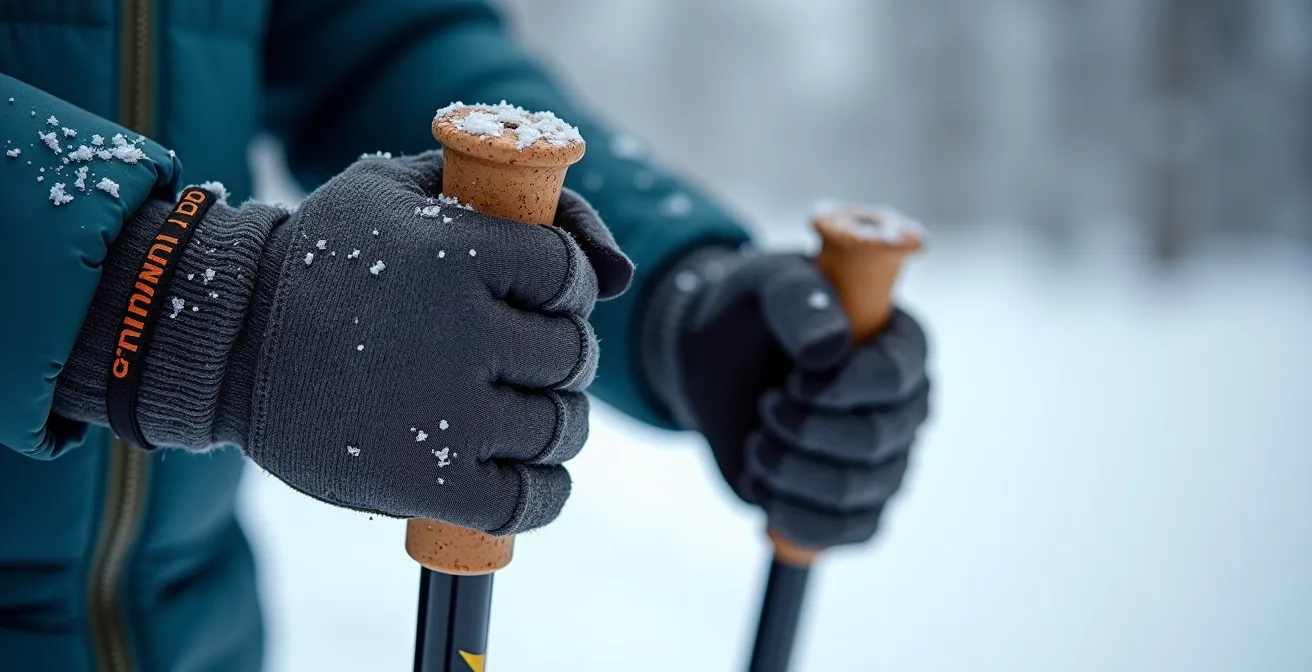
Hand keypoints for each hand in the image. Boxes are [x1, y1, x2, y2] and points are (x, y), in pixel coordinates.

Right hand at [56, 151, 632, 534]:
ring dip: (556, 420)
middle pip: (571, 353)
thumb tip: (618, 272)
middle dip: (558, 354)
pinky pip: (531, 500)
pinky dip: (545, 492)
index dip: (561, 287)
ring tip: (522, 410)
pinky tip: (524, 473)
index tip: (532, 299)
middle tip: (522, 357)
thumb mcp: (401, 188)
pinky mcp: (431, 487)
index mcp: (457, 253)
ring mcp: (449, 415)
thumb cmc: (324, 258)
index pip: (568, 276)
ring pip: (561, 427)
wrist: (224, 342)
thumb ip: (513, 193)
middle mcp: (461, 333)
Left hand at [642, 249, 927, 547]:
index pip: (893, 377)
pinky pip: (843, 533)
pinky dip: (789, 512)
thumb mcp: (767, 284)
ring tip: (758, 440)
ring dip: (786, 468)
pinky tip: (763, 480)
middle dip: (802, 428)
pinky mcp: (854, 506)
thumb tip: (827, 349)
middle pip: (875, 440)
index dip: (838, 386)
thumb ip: (799, 299)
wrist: (715, 360)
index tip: (795, 377)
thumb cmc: (754, 313)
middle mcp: (905, 407)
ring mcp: (885, 461)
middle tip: (768, 403)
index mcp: (900, 345)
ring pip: (851, 492)